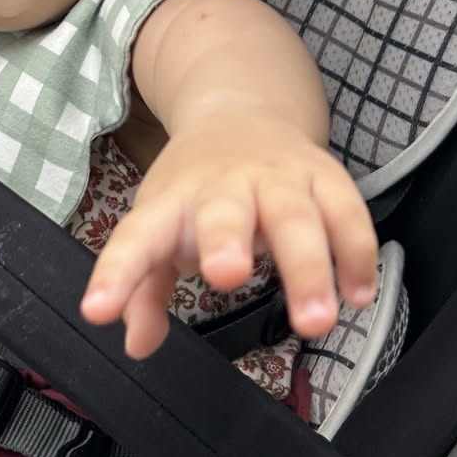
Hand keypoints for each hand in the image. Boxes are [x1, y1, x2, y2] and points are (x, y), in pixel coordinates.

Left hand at [79, 114, 377, 356]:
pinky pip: (348, 215)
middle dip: (226, 239)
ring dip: (309, 267)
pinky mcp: (326, 178)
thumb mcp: (160, 231)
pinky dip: (357, 255)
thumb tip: (137, 342)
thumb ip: (144, 291)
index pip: (136, 237)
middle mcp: (225, 185)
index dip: (116, 274)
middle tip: (226, 275)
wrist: (241, 114)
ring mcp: (279, 177)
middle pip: (225, 210)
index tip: (98, 310)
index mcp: (172, 202)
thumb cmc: (196, 189)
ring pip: (298, 216)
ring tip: (316, 320)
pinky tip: (357, 295)